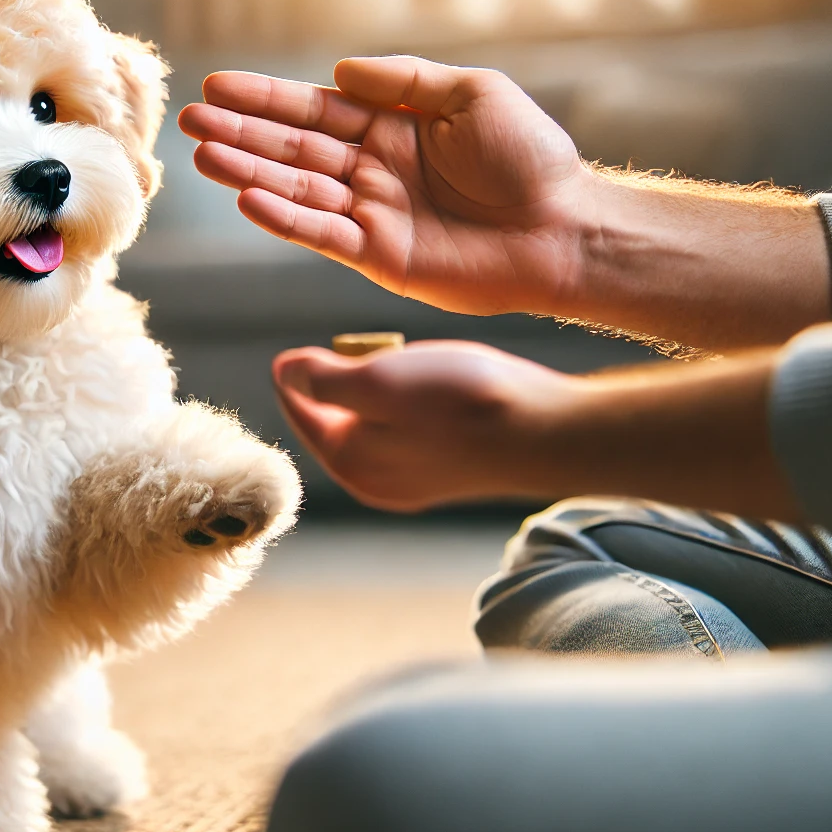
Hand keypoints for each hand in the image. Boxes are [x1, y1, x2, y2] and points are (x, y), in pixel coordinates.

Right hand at [180, 57, 596, 316]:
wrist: (566, 230)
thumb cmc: (531, 158)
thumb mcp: (472, 94)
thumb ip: (404, 81)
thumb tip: (340, 71)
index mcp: (392, 128)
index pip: (314, 110)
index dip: (265, 100)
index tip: (217, 87)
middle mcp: (372, 170)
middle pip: (292, 149)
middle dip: (241, 134)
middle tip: (190, 121)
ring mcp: (371, 215)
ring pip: (296, 190)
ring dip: (247, 174)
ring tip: (203, 157)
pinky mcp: (378, 257)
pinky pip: (320, 234)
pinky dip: (284, 218)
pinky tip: (246, 199)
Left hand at [272, 342, 800, 518]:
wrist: (548, 430)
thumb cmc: (464, 401)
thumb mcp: (378, 379)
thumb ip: (323, 379)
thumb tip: (283, 371)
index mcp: (348, 464)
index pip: (300, 411)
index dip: (296, 373)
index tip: (302, 348)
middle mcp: (375, 483)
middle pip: (335, 419)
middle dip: (341, 381)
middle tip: (358, 351)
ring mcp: (413, 482)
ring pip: (374, 423)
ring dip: (378, 389)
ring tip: (399, 363)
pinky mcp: (448, 472)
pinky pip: (409, 431)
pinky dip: (410, 403)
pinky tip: (435, 383)